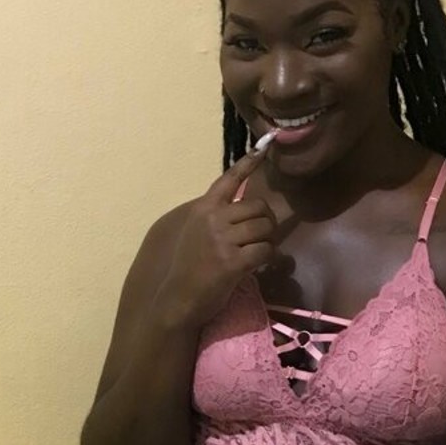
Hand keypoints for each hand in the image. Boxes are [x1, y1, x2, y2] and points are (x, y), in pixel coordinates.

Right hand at [155, 133, 278, 327]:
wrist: (177, 299)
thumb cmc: (186, 268)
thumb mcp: (194, 233)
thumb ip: (213, 219)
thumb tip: (240, 214)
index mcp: (203, 209)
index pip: (229, 180)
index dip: (249, 163)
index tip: (265, 146)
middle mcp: (213, 219)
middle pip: (258, 207)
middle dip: (266, 221)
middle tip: (262, 236)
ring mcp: (222, 240)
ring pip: (264, 228)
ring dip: (268, 240)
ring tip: (258, 251)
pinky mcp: (233, 262)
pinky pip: (265, 251)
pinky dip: (267, 258)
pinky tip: (258, 265)